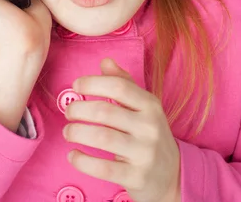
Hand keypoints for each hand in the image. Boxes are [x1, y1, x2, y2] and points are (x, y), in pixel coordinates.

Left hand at [63, 58, 180, 201]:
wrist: (172, 175)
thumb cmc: (149, 134)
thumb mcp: (143, 107)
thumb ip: (124, 83)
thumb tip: (105, 62)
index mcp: (151, 105)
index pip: (119, 87)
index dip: (93, 83)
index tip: (76, 85)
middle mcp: (150, 127)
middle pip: (105, 112)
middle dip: (79, 109)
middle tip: (68, 112)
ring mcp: (144, 153)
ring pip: (102, 138)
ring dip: (77, 133)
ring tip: (68, 132)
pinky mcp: (136, 177)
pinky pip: (103, 168)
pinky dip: (82, 161)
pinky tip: (73, 155)